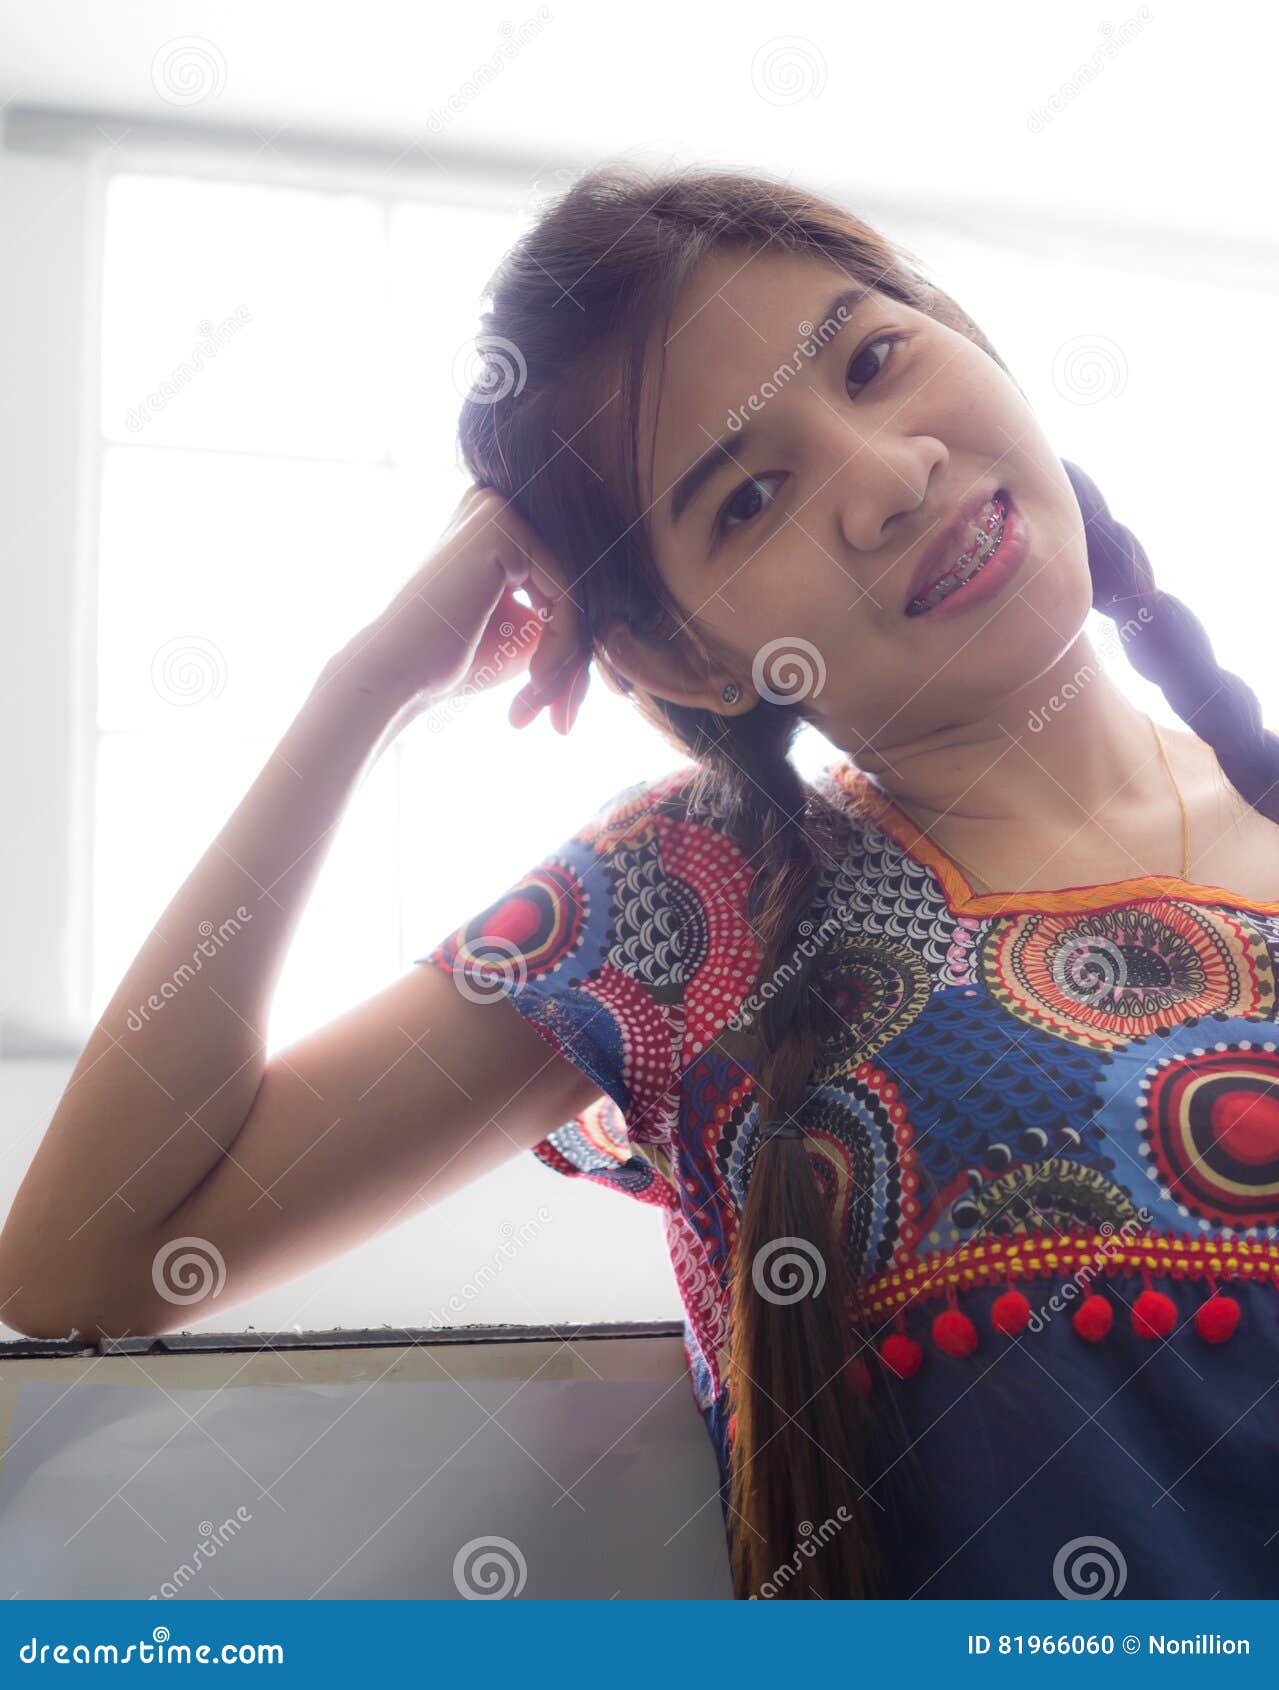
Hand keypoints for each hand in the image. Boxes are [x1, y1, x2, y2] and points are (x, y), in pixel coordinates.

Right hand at [323, 484, 589, 733]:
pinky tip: (531, 686)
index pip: (564, 585)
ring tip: (537, 708)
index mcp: (498, 526)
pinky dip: (559, 650)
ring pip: (576, 595)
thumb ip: (562, 616)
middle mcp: (496, 503)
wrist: (395, 677)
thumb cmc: (449, 662)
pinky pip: (565, 597)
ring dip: (566, 664)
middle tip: (561, 721)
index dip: (571, 650)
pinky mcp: (504, 529)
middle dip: (575, 663)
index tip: (560, 709)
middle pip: (574, 587)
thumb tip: (617, 619)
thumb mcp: (523, 635)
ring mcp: (499, 510)